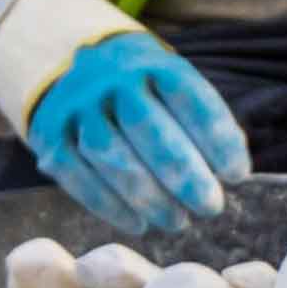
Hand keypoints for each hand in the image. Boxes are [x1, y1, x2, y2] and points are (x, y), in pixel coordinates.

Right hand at [24, 29, 247, 243]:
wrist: (72, 68)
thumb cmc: (143, 90)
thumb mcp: (173, 88)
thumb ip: (201, 123)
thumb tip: (232, 173)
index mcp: (152, 63)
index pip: (189, 97)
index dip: (216, 138)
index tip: (237, 175)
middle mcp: (111, 80)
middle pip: (147, 127)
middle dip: (183, 173)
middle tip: (210, 207)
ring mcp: (76, 105)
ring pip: (110, 153)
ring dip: (147, 195)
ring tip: (177, 222)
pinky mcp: (49, 134)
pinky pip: (77, 173)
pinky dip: (108, 204)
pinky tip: (137, 224)